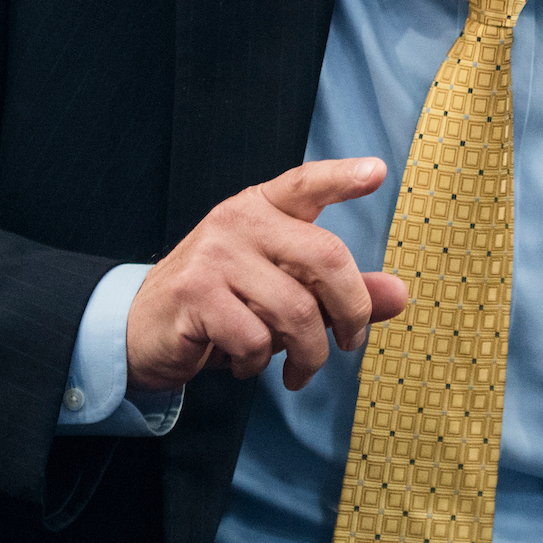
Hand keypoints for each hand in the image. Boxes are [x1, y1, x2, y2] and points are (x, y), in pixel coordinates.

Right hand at [126, 157, 408, 391]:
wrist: (142, 330)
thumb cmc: (224, 306)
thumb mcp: (284, 292)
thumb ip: (340, 292)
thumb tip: (400, 295)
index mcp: (262, 208)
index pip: (306, 183)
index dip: (342, 177)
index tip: (377, 171)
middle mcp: (238, 221)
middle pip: (325, 257)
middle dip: (352, 312)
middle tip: (351, 344)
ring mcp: (214, 255)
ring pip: (296, 310)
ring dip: (309, 354)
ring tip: (299, 371)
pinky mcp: (195, 294)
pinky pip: (256, 338)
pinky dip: (260, 364)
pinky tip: (247, 363)